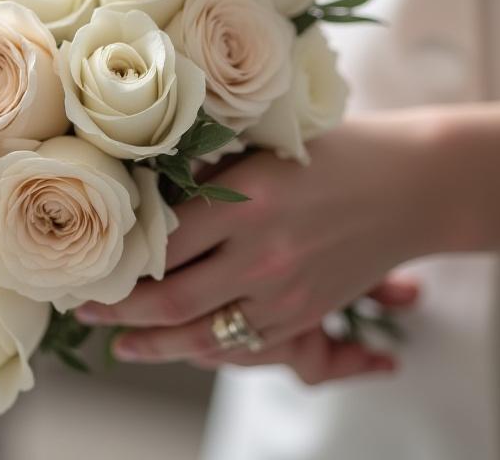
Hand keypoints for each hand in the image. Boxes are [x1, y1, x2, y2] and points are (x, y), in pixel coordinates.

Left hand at [75, 113, 447, 364]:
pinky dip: (203, 350)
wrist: (414, 187)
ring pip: (201, 334)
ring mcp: (285, 292)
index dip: (117, 259)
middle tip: (85, 311)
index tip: (89, 260)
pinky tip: (178, 346)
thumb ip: (209, 178)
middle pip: (169, 299)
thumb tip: (140, 196)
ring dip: (152, 343)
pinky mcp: (303, 315)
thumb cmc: (336, 153)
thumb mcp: (266, 149)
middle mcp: (262, 252)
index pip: (161, 242)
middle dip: (118, 311)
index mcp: (248, 199)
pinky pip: (241, 346)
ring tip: (121, 344)